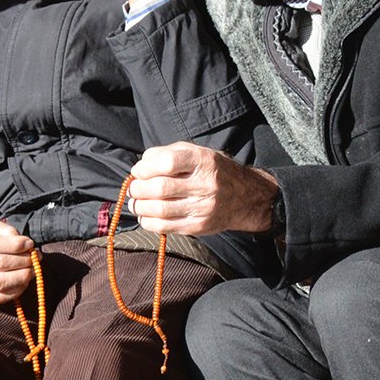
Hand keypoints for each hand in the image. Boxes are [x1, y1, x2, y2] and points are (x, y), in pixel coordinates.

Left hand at [126, 143, 280, 235]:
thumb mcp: (195, 152)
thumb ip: (166, 153)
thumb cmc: (212, 171)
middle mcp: (205, 184)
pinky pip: (165, 227)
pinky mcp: (199, 226)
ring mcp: (203, 208)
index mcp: (202, 161)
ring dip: (139, 206)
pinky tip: (145, 215)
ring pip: (160, 210)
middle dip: (138, 189)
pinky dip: (148, 222)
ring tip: (136, 202)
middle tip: (134, 188)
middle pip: (160, 188)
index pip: (168, 162)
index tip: (138, 171)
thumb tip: (140, 166)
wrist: (245, 197)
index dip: (145, 168)